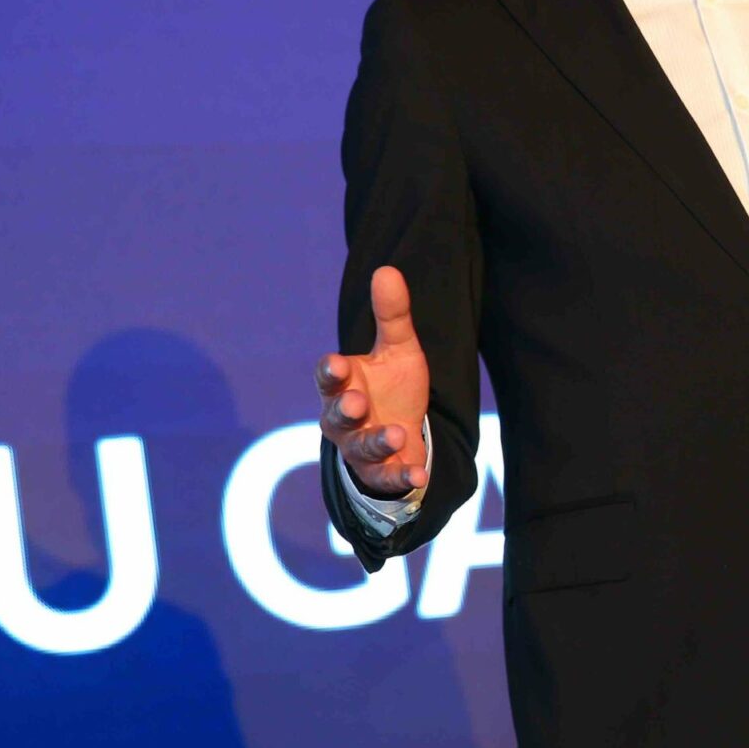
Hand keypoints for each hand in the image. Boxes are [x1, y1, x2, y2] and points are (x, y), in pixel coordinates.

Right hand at [316, 265, 430, 496]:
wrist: (403, 435)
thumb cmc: (392, 387)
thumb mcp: (398, 348)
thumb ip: (393, 315)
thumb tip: (386, 269)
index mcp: (343, 384)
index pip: (328, 376)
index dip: (330, 371)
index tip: (337, 363)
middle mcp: (343, 420)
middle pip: (335, 416)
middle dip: (344, 409)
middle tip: (355, 402)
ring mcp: (360, 449)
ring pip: (361, 448)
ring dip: (376, 441)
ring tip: (395, 434)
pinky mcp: (381, 474)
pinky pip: (388, 478)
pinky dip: (402, 478)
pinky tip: (420, 475)